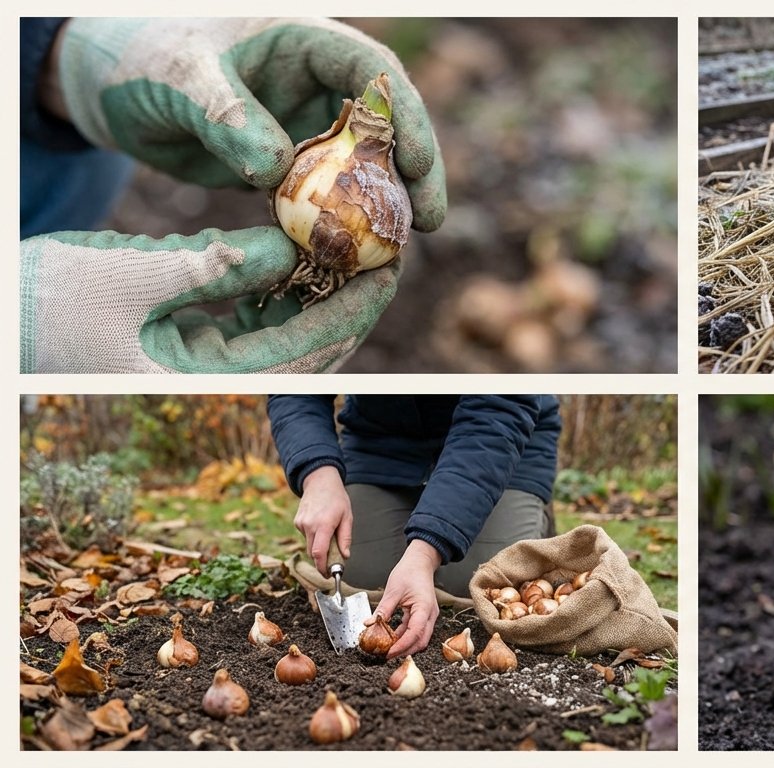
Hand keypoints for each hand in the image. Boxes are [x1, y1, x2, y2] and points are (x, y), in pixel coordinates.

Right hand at [19, 228, 396, 372]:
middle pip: (301, 344)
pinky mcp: (186, 332)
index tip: (387, 272)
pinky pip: (248, 312)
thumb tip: (289, 249)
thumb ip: (212, 266)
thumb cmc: (42, 300)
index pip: (299, 354)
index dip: (349, 313)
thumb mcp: (129, 275)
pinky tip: (302, 246)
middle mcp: (207, 377)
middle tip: (386, 252)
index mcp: (197, 380)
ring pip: (280, 326)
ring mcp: (198, 356)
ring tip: (354, 242)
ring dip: (315, 288)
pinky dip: (275, 282)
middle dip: (345, 300)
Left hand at [49, 18, 444, 230]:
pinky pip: (323, 198)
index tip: (416, 166)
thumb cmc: (145, 57)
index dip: (404, 119)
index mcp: (306, 43)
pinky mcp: (289, 167)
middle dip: (412, 173)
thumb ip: (227, 115)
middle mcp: (318, 85)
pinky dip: (336, 226)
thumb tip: (278, 168)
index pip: (373, 75)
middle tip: (427, 222)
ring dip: (381, 207)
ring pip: (362, 167)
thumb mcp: (179, 77)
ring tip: (396, 249)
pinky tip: (347, 260)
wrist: (112, 86)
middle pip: (386, 126)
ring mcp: (307, 127)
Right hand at [295, 466, 352, 576]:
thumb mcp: (347, 517)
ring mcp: (301, 523)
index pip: (319, 552)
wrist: (320, 481)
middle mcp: (309, 525)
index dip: (322, 566)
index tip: (328, 574)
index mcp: (324, 524)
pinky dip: (314, 537)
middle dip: (322, 560)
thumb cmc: (337, 499)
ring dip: (319, 547)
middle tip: (333, 562)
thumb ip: (345, 538)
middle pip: (313, 552)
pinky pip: (306, 536)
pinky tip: (320, 525)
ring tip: (329, 534)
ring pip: (309, 545)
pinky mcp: (297, 522)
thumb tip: (345, 556)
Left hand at [374, 540, 441, 659]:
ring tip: (387, 649)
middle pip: (421, 641)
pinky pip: (415, 631)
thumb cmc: (410, 572)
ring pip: (419, 639)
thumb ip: (383, 609)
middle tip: (386, 655)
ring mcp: (428, 616)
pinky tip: (391, 639)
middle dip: (404, 651)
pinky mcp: (423, 616)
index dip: (401, 646)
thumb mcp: (393, 590)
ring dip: (405, 646)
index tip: (387, 653)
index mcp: (424, 608)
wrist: (420, 563)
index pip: (415, 633)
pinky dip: (404, 638)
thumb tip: (370, 624)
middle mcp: (430, 615)